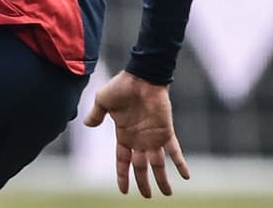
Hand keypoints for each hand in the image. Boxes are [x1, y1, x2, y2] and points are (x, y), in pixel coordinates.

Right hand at [84, 70, 189, 196]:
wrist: (141, 77)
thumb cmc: (121, 87)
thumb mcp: (102, 101)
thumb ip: (96, 114)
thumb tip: (87, 124)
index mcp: (124, 134)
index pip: (123, 160)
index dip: (122, 175)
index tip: (124, 190)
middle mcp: (139, 139)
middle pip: (141, 167)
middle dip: (143, 182)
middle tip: (147, 196)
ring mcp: (153, 137)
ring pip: (158, 164)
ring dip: (162, 179)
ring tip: (166, 193)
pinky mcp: (166, 132)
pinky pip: (174, 151)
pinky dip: (180, 163)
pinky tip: (185, 175)